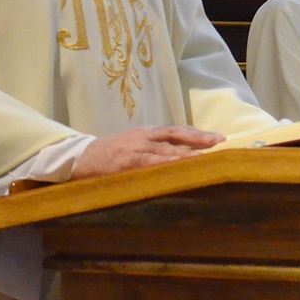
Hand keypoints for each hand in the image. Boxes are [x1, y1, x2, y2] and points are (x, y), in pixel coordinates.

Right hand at [72, 125, 223, 178]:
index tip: (218, 138)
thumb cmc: (111, 154)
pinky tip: (176, 169)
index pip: (176, 131)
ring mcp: (134, 148)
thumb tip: (183, 157)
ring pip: (164, 149)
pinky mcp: (124, 162)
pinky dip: (162, 165)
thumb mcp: (134, 146)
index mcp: (147, 133)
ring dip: (184, 154)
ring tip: (203, 158)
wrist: (79, 157)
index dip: (197, 134)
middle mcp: (143, 137)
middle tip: (219, 142)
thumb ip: (155, 150)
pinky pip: (147, 163)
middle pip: (175, 135)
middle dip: (198, 138)